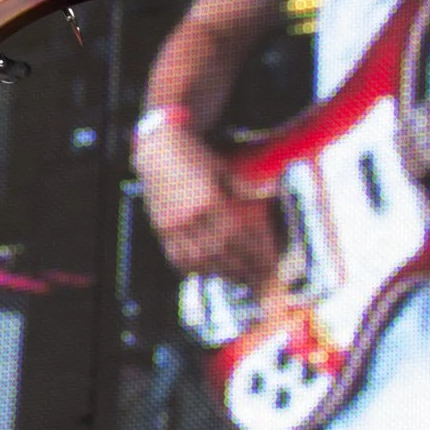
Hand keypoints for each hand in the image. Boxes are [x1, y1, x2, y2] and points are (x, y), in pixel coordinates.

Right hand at [133, 126, 277, 284]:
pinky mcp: (161, 229)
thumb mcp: (224, 169)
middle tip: (262, 276)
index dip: (257, 249)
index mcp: (209, 198)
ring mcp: (172, 225)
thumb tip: (266, 201)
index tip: (271, 261)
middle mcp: (190, 215)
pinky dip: (196, 268)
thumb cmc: (194, 158)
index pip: (240, 233)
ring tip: (240, 278)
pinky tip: (210, 271)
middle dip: (245, 267)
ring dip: (223, 272)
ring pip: (201, 259)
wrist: (158, 151)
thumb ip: (243, 189)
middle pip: (223, 250)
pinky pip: (178, 257)